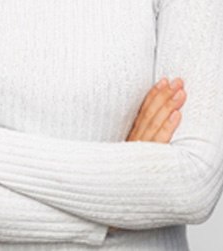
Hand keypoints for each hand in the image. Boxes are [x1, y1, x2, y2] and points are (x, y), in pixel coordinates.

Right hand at [108, 77, 186, 233]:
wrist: (102, 204)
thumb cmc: (114, 183)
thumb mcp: (118, 160)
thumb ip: (129, 146)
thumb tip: (137, 132)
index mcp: (127, 139)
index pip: (141, 111)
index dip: (153, 95)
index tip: (163, 81)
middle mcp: (132, 142)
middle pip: (149, 113)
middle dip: (164, 95)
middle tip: (177, 80)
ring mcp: (138, 151)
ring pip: (154, 123)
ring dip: (168, 105)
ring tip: (181, 91)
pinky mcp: (145, 161)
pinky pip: (158, 141)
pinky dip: (167, 127)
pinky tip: (177, 115)